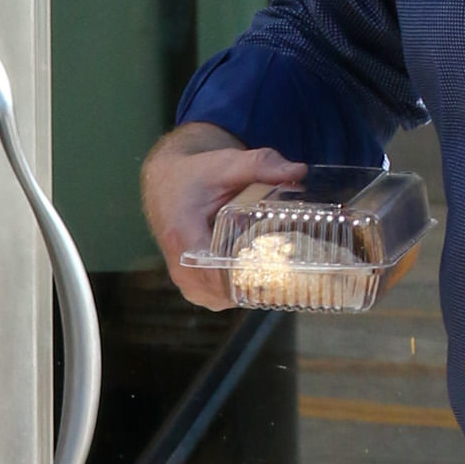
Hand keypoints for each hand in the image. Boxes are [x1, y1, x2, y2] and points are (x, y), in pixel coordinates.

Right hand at [141, 126, 305, 310]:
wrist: (166, 183)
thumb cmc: (194, 175)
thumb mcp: (226, 164)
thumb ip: (261, 165)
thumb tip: (298, 171)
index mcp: (184, 237)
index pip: (216, 273)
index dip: (249, 275)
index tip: (280, 266)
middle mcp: (180, 266)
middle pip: (224, 291)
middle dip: (258, 283)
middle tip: (290, 269)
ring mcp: (185, 280)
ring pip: (222, 298)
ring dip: (249, 289)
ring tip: (277, 271)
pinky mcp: (191, 284)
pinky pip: (217, 298)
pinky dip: (238, 290)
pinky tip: (257, 274)